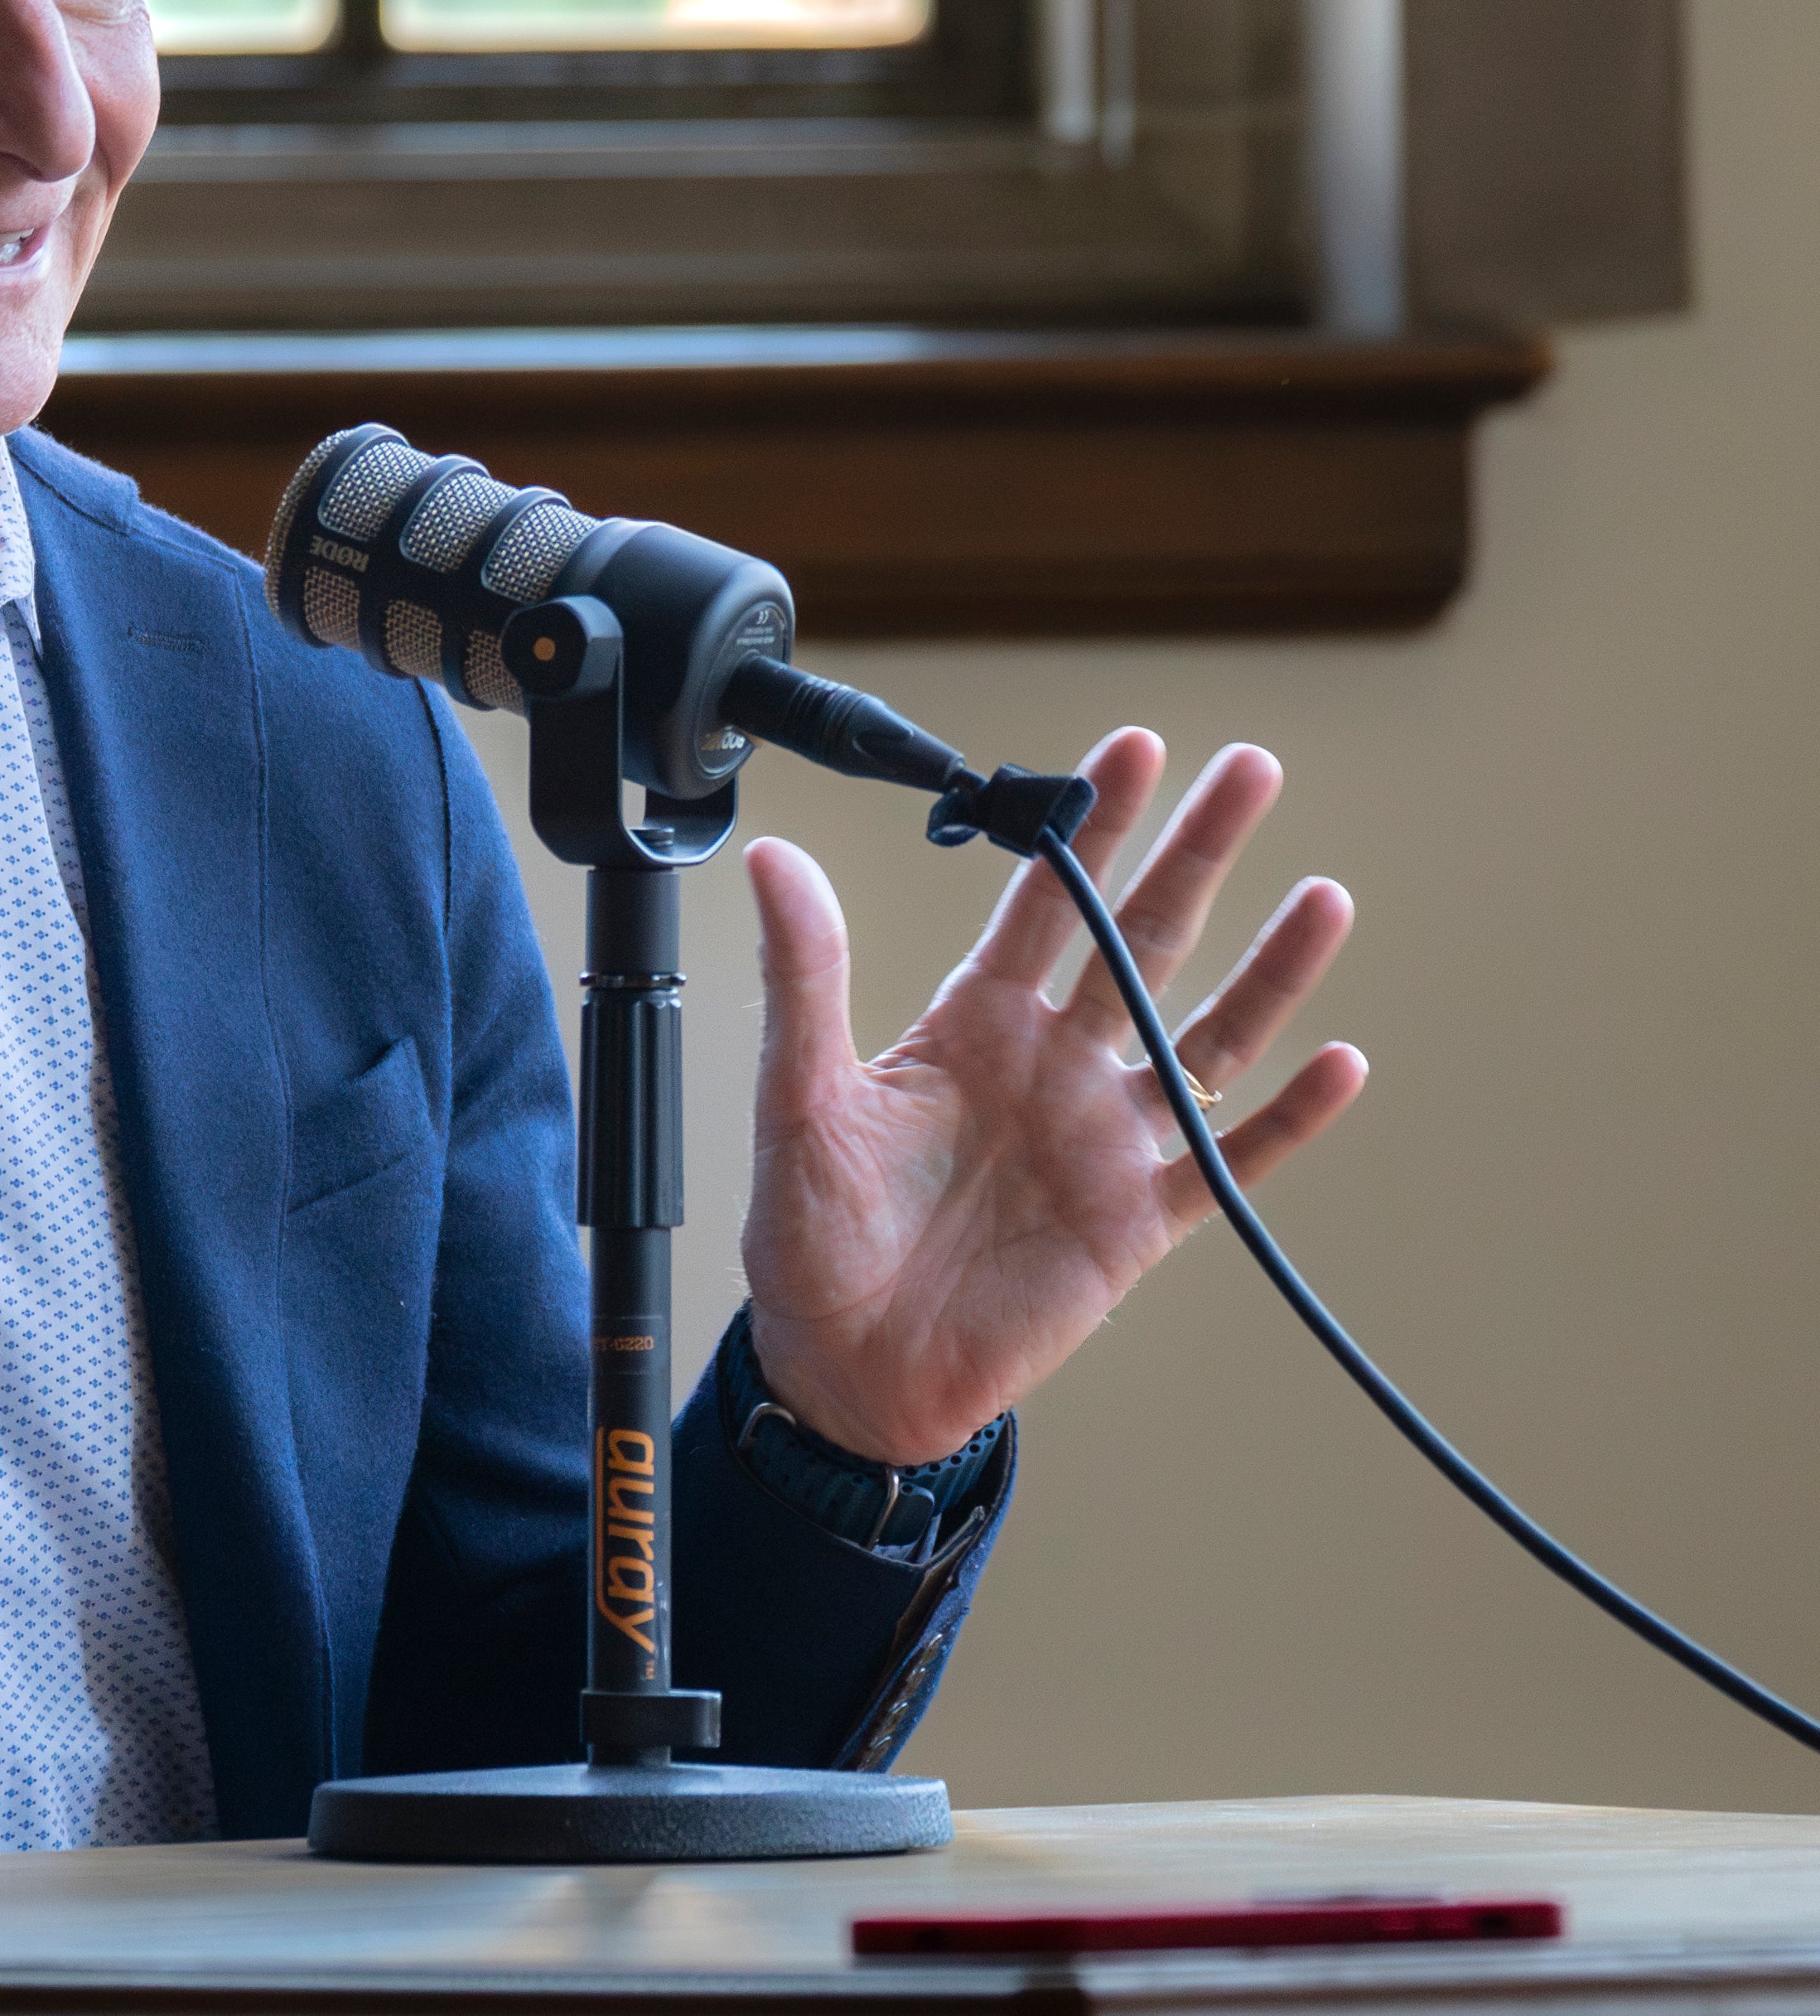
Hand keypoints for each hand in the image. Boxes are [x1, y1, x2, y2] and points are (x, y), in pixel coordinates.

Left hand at [739, 732, 1369, 1465]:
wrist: (844, 1367)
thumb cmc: (813, 1234)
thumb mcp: (800, 1095)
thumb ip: (804, 975)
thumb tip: (773, 857)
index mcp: (971, 1022)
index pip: (1043, 903)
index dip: (1089, 825)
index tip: (1132, 747)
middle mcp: (1050, 1064)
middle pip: (1137, 940)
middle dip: (1193, 855)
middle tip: (1250, 771)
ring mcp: (1101, 1140)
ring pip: (1202, 1037)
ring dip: (1267, 972)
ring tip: (1322, 897)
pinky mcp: (1134, 1223)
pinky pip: (1226, 1162)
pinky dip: (1285, 1119)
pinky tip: (1341, 1062)